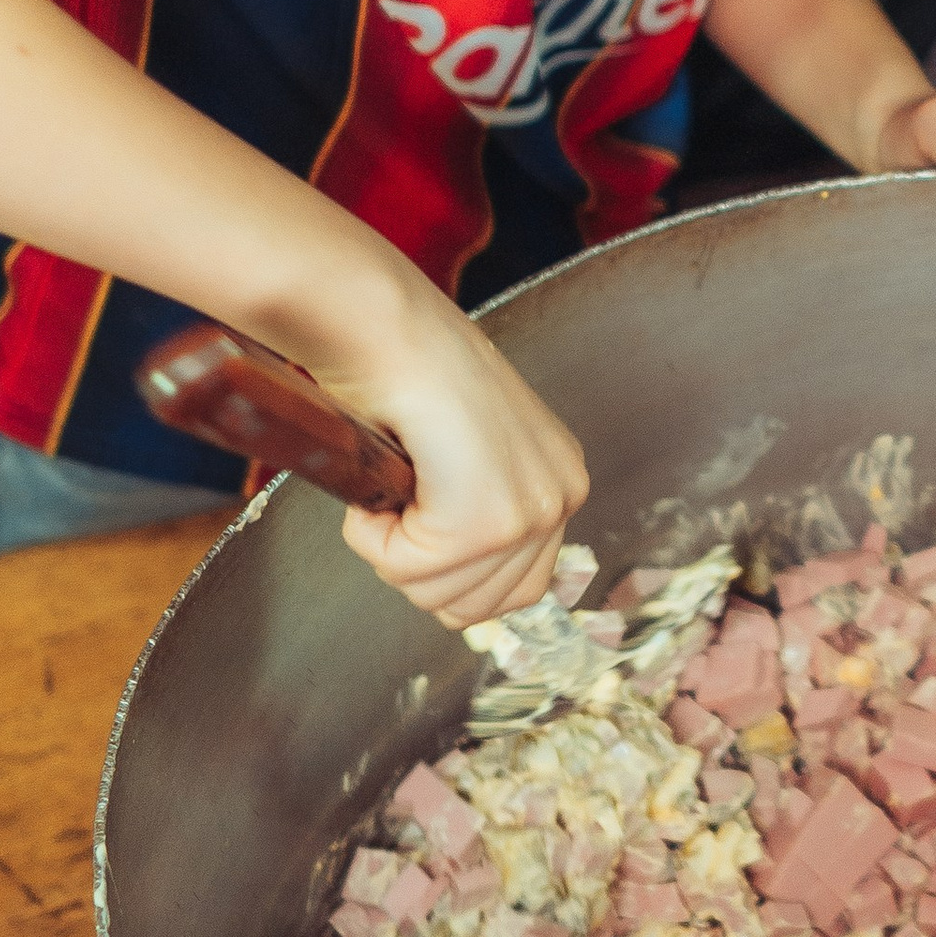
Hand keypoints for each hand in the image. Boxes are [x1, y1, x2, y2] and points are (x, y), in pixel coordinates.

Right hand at [318, 293, 587, 628]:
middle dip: (422, 569)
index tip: (424, 515)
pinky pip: (407, 570)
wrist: (390, 329)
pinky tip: (385, 479)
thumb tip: (459, 597)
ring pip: (440, 597)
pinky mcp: (486, 519)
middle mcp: (561, 496)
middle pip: (482, 607)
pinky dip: (373, 536)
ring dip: (394, 550)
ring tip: (396, 483)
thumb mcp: (467, 455)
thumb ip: (479, 515)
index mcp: (560, 483)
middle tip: (404, 499)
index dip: (452, 571)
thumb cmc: (410, 378)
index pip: (518, 591)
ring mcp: (530, 510)